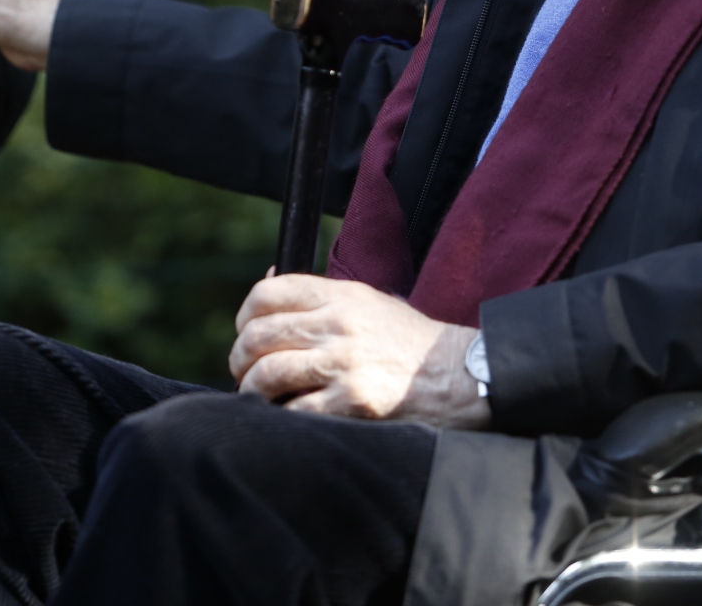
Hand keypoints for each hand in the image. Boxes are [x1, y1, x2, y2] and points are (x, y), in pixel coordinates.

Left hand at [229, 275, 491, 428]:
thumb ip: (322, 297)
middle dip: (240, 358)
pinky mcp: (354, 402)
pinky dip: (282, 417)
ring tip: (256, 397)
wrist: (461, 375)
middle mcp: (338, 324)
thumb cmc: (410, 342)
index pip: (267, 293)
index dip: (245, 316)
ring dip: (251, 390)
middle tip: (243, 372)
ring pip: (268, 373)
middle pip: (259, 335)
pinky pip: (295, 411)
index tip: (245, 333)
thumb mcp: (370, 302)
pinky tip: (286, 418)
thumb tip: (267, 284)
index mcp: (340, 295)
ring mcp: (345, 363)